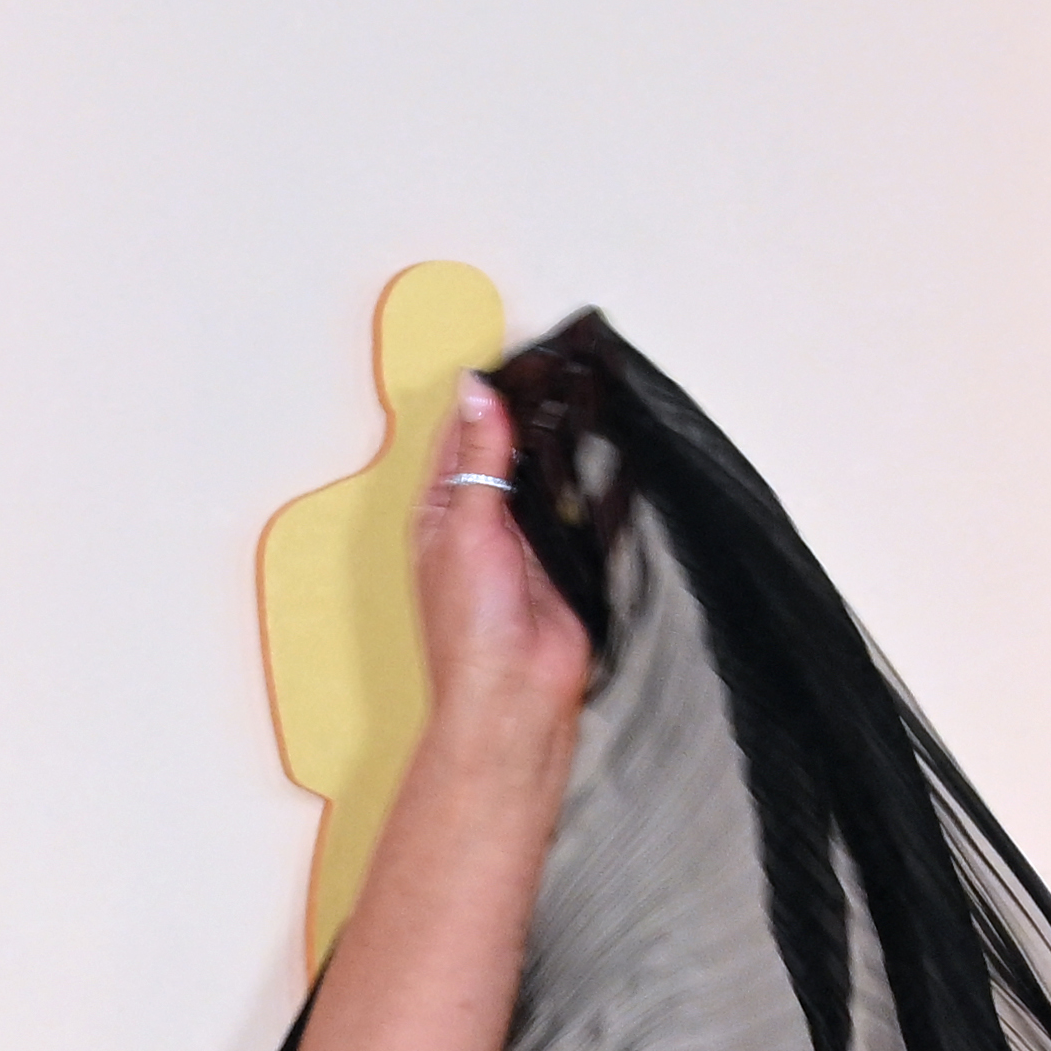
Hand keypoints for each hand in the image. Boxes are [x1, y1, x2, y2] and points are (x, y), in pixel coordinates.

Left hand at [410, 375, 591, 787]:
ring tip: (589, 394)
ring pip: (545, 472)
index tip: (522, 356)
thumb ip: (480, 459)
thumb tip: (476, 393)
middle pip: (507, 449)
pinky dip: (592, 480)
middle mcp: (480, 521)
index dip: (488, 395)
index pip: (462, 435)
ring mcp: (524, 538)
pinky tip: (609, 449)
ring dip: (563, 442)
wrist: (516, 694)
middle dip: (531, 412)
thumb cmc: (471, 630)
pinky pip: (578, 505)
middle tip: (566, 366)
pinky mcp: (563, 556)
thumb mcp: (467, 527)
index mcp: (441, 511)